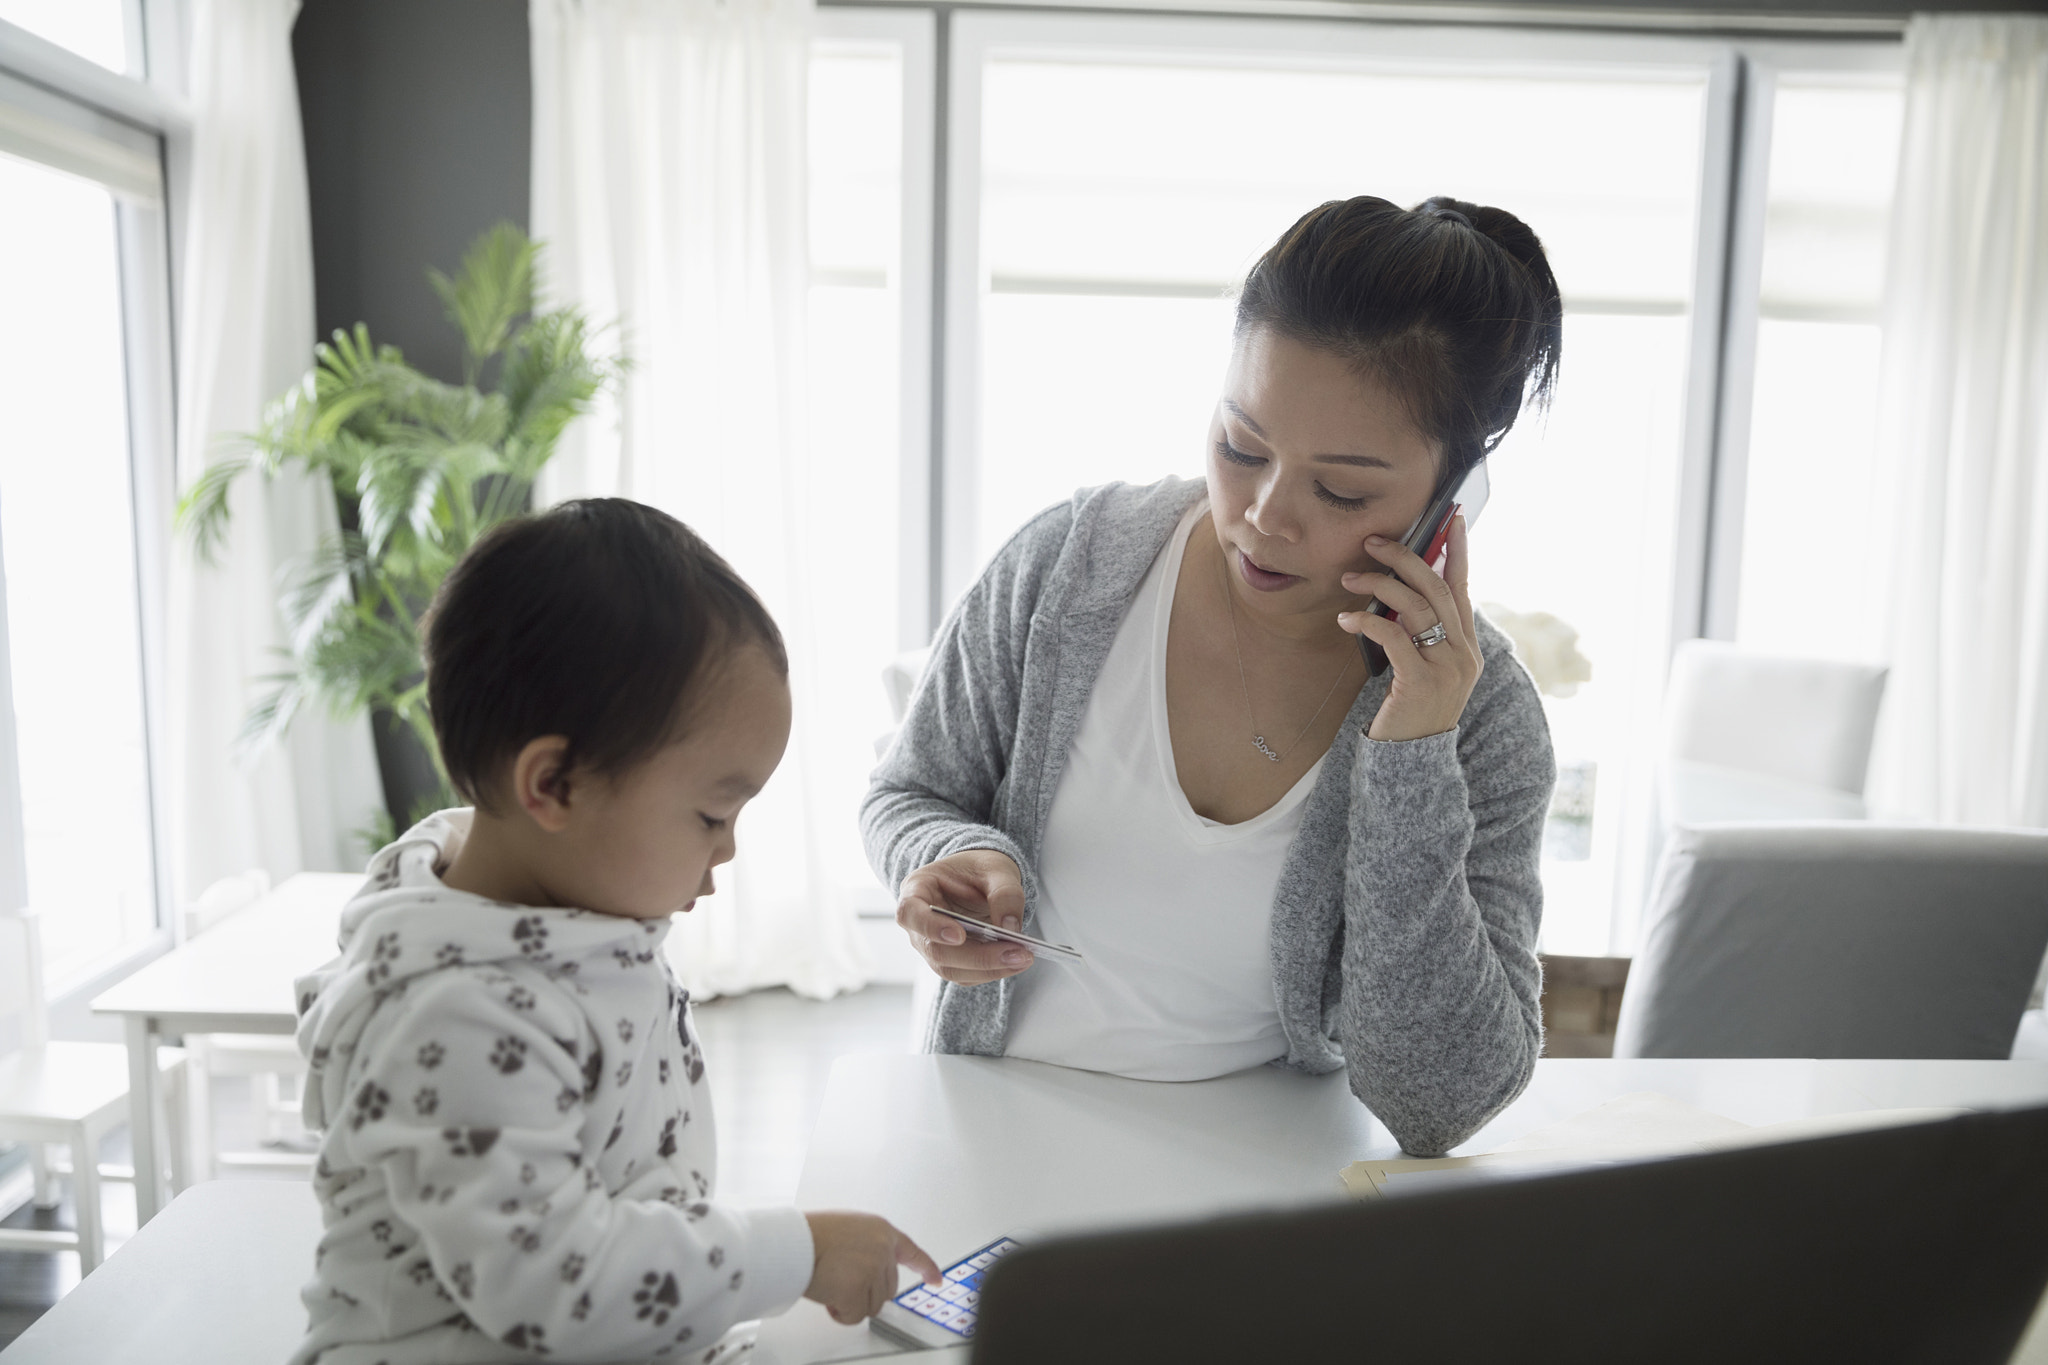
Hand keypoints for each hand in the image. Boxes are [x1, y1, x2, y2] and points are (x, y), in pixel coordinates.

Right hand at [803, 1211, 941, 1323]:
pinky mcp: (858, 1290)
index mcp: (881, 1231)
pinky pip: (855, 1316)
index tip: (935, 1280)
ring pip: (873, 1305)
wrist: (792, 1242)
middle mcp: (882, 1249)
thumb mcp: (848, 1230)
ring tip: (830, 1283)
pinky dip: (841, 1313)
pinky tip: (827, 1296)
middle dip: (865, 1292)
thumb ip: (866, 1248)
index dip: (925, 1268)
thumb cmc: (810, 1235)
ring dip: (851, 1302)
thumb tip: (867, 1274)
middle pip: (887, 1288)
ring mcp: (872, 1270)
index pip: (911, 1251)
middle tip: (840, 1280)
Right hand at [895, 849, 1032, 983]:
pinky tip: (1017, 961)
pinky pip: (966, 975)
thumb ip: (1004, 893)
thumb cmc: (980, 869)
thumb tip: (1010, 927)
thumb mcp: (996, 868)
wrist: (980, 879)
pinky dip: (993, 971)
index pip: (909, 912)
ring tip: (1023, 958)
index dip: (930, 926)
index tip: (959, 935)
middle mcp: (917, 924)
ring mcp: (930, 945)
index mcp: (917, 890)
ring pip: (951, 968)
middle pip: (936, 950)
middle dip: (977, 956)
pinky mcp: (949, 961)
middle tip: (1016, 952)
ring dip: (988, 968)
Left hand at [1337, 515, 1483, 742]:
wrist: (1411, 761)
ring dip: (1377, 586)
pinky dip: (1367, 621)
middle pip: (1436, 588)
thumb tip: (1400, 591)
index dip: (1458, 551)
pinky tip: (1347, 620)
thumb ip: (1421, 633)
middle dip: (1405, 558)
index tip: (1453, 519)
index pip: (1464, 587)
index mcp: (1467, 646)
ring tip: (1349, 580)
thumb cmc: (1410, 710)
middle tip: (1373, 543)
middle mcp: (1463, 653)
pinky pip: (1393, 637)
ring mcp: (1446, 668)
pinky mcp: (1419, 683)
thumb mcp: (1423, 668)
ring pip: (1415, 607)